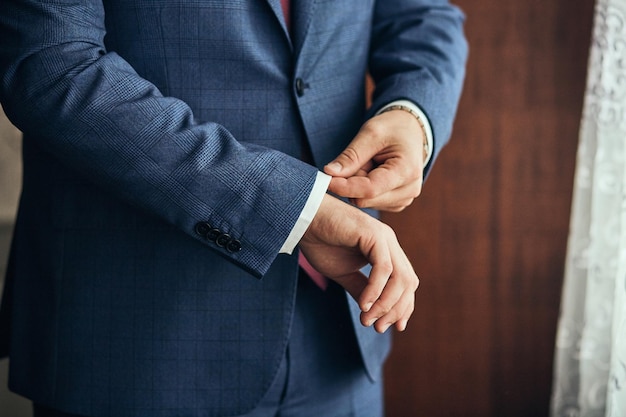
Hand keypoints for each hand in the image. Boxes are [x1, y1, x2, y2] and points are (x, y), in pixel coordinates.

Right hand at [300, 194, 418, 332]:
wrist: (303, 219)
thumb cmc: (320, 241)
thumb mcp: (343, 273)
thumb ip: (361, 289)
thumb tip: (372, 312)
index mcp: (385, 251)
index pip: (405, 283)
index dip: (403, 306)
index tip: (392, 327)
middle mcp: (389, 243)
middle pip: (408, 282)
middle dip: (396, 309)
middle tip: (378, 328)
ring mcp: (384, 238)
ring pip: (400, 278)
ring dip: (386, 304)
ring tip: (368, 320)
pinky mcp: (374, 235)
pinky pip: (383, 269)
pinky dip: (376, 290)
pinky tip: (363, 305)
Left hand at [324, 109, 425, 211]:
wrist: (410, 131)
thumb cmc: (392, 129)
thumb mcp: (370, 133)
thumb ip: (350, 156)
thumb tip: (329, 173)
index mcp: (407, 171)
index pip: (370, 189)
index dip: (345, 187)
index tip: (326, 179)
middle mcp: (409, 190)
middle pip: (365, 199)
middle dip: (352, 182)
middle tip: (355, 161)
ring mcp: (404, 199)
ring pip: (365, 202)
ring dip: (358, 185)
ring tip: (368, 164)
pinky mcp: (396, 203)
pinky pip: (369, 202)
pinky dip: (363, 189)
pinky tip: (372, 173)